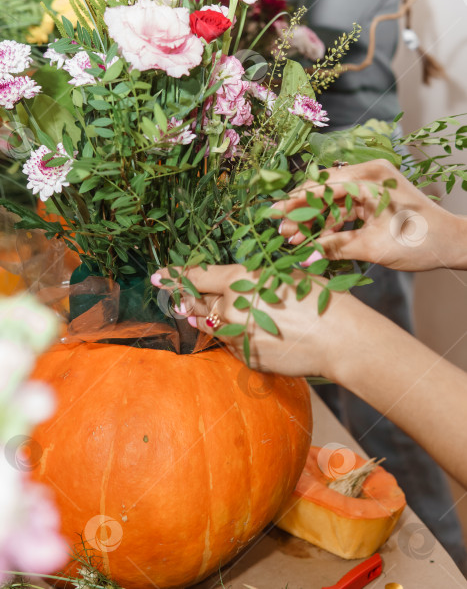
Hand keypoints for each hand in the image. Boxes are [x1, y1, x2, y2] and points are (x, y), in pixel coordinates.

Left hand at [155, 264, 370, 380]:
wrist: (338, 338)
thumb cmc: (316, 297)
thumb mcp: (282, 274)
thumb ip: (250, 279)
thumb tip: (229, 283)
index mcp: (241, 279)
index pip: (197, 276)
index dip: (175, 275)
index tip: (159, 276)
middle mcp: (231, 307)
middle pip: (196, 302)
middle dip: (184, 299)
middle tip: (175, 296)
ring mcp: (236, 335)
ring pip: (211, 325)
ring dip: (207, 319)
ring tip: (216, 313)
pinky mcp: (245, 357)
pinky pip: (229, 344)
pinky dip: (231, 336)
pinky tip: (247, 331)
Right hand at [275, 159, 466, 271]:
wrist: (450, 243)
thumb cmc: (419, 242)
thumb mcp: (373, 247)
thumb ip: (335, 247)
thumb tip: (304, 256)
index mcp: (370, 179)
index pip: (323, 187)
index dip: (295, 202)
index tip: (274, 214)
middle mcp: (369, 175)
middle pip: (323, 190)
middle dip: (301, 212)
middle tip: (283, 232)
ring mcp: (372, 185)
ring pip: (331, 199)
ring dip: (314, 219)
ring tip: (295, 239)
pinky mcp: (373, 196)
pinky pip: (343, 206)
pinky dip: (330, 221)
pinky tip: (315, 238)